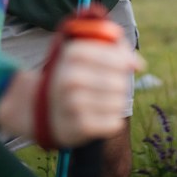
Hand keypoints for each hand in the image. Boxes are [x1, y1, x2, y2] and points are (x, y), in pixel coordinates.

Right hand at [0, 39, 140, 147]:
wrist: (38, 109)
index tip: (131, 65)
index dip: (125, 60)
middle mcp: (68, 78)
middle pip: (118, 81)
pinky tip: (100, 116)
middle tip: (111, 86)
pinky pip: (113, 123)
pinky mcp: (76, 128)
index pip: (112, 55)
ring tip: (103, 102)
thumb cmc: (70, 76)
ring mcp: (71, 104)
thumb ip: (114, 48)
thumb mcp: (83, 53)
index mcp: (70, 54)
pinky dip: (112, 121)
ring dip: (117, 103)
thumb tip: (138, 65)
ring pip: (119, 103)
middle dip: (121, 84)